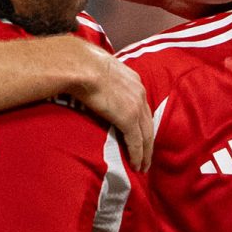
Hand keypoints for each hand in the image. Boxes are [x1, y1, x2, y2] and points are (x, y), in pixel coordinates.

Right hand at [64, 49, 153, 169]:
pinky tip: (136, 165)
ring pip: (146, 136)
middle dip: (149, 143)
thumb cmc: (83, 64)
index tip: (141, 136)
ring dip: (145, 154)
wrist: (82, 66)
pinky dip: (137, 155)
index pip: (143, 108)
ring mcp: (136, 107)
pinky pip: (136, 142)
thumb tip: (93, 82)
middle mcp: (140, 94)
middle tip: (147, 158)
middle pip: (149, 124)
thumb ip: (104, 79)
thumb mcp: (101, 69)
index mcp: (134, 81)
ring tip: (143, 167)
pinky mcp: (128, 119)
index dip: (143, 124)